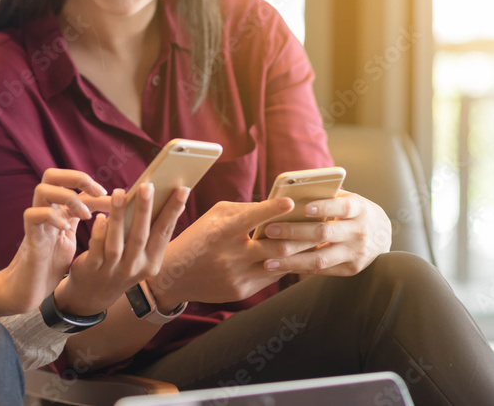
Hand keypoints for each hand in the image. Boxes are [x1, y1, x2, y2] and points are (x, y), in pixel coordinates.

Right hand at [0, 169, 106, 313]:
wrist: (29, 287)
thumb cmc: (51, 263)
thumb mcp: (72, 237)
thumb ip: (82, 220)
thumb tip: (111, 209)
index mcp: (58, 209)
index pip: (72, 183)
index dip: (93, 185)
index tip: (111, 196)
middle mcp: (45, 210)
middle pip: (51, 175)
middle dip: (76, 178)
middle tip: (96, 193)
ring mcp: (36, 221)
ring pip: (41, 189)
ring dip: (67, 198)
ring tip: (84, 216)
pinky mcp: (29, 235)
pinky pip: (33, 214)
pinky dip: (52, 217)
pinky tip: (66, 228)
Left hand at [54, 183, 189, 315]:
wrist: (92, 296)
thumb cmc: (120, 266)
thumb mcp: (141, 256)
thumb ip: (151, 233)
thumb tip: (167, 200)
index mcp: (152, 262)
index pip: (165, 232)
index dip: (173, 211)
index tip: (182, 189)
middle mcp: (135, 267)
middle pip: (141, 236)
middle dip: (145, 209)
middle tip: (147, 185)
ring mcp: (113, 270)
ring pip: (118, 242)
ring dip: (119, 216)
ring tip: (119, 193)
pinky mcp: (93, 269)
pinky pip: (97, 250)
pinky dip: (99, 234)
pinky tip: (100, 218)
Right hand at [146, 198, 318, 310]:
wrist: (174, 277)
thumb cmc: (197, 238)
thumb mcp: (213, 217)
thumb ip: (243, 210)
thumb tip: (274, 207)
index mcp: (221, 233)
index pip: (251, 219)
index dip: (272, 209)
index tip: (291, 201)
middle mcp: (231, 256)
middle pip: (276, 247)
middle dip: (301, 236)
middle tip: (320, 225)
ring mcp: (237, 276)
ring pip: (280, 264)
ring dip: (299, 252)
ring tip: (316, 240)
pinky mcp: (242, 291)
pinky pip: (272, 276)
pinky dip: (285, 265)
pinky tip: (296, 257)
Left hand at [259, 190, 391, 275]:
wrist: (382, 235)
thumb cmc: (353, 211)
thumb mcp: (348, 199)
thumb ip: (326, 196)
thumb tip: (290, 195)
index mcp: (359, 209)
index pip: (343, 207)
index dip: (325, 207)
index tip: (303, 207)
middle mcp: (360, 232)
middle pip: (324, 233)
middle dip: (294, 232)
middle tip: (269, 231)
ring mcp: (356, 253)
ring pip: (320, 258)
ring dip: (292, 260)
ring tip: (268, 260)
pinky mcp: (351, 269)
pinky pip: (322, 271)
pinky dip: (299, 268)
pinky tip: (280, 267)